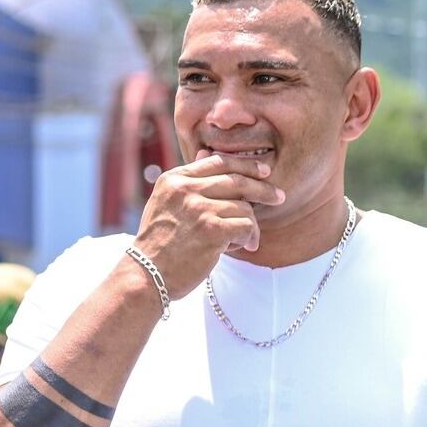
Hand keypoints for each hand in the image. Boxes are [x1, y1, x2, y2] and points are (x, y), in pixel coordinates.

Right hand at [131, 153, 286, 297]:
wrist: (147, 274)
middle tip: (279, 197)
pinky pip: (247, 227)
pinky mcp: (211, 230)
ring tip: (240, 241)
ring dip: (249, 227)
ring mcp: (198, 208)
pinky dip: (248, 238)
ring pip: (245, 208)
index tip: (264, 171)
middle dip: (263, 189)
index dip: (245, 165)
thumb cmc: (160, 244)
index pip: (217, 162)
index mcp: (174, 179)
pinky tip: (238, 248)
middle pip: (237, 181)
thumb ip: (189, 182)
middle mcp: (185, 189)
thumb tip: (206, 152)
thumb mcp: (167, 203)